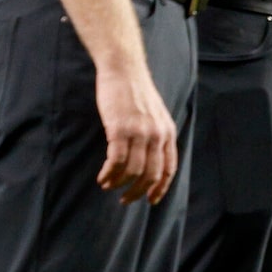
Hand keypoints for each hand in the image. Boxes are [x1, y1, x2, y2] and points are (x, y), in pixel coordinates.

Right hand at [95, 56, 179, 204]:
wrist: (124, 70)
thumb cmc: (135, 93)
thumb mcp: (155, 115)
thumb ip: (156, 135)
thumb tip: (150, 159)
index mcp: (168, 132)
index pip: (169, 168)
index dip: (161, 188)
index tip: (151, 201)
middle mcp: (158, 135)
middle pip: (152, 174)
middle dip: (138, 192)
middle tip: (125, 200)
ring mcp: (140, 132)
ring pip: (132, 171)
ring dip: (119, 183)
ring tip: (108, 186)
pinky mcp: (120, 129)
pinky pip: (116, 161)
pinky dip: (109, 174)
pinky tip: (102, 178)